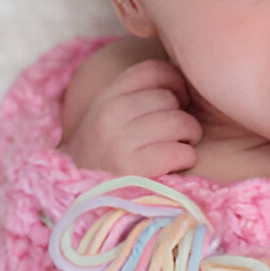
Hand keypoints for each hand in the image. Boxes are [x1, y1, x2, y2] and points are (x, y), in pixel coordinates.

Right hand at [59, 58, 201, 177]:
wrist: (82, 202)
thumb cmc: (107, 155)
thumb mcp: (110, 117)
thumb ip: (137, 93)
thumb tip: (181, 68)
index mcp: (105, 98)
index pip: (152, 70)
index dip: (174, 82)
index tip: (177, 101)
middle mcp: (109, 116)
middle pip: (170, 98)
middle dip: (182, 115)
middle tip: (174, 134)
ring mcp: (120, 143)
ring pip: (181, 122)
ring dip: (188, 137)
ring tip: (177, 147)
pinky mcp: (135, 170)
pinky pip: (182, 151)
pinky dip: (186, 158)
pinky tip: (175, 165)